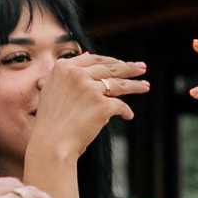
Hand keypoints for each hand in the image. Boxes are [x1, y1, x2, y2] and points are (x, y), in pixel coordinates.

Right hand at [29, 52, 146, 162]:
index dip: (110, 61)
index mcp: (63, 67)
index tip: (121, 63)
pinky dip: (126, 112)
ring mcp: (90, 89)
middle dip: (128, 68)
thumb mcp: (53, 88)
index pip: (93, 60)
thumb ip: (69, 73)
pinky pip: (120, 106)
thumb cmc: (52, 121)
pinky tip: (129, 116)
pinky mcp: (102, 105)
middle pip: (109, 68)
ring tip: (146, 86)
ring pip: (119, 84)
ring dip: (135, 85)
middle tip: (142, 68)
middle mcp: (76, 74)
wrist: (51, 143)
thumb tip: (87, 54)